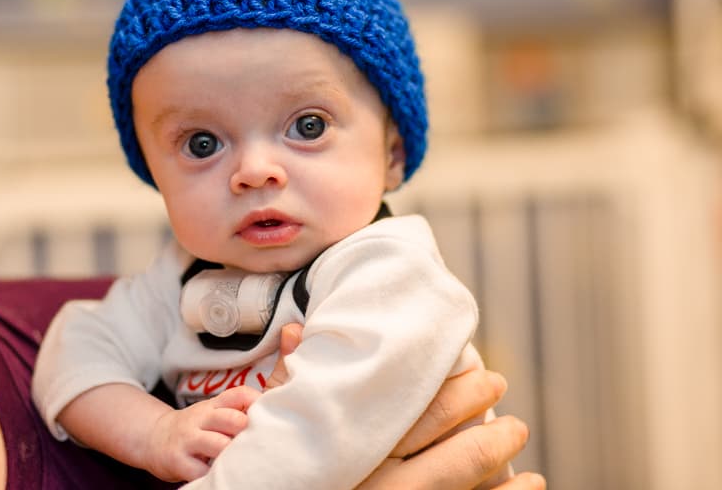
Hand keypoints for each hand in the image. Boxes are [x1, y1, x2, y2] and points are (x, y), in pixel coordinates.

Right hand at [143, 385, 259, 481]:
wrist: (155, 438)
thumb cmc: (194, 428)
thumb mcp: (211, 412)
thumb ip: (235, 410)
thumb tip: (270, 413)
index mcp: (212, 405)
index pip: (238, 394)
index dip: (257, 402)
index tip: (269, 416)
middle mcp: (200, 418)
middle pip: (232, 419)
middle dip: (248, 431)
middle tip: (258, 443)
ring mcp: (188, 439)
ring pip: (219, 444)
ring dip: (233, 453)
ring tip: (240, 459)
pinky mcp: (178, 461)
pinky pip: (202, 470)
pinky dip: (214, 473)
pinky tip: (220, 473)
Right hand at [265, 324, 545, 489]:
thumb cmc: (282, 477)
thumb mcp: (278, 435)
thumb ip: (287, 390)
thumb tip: (296, 334)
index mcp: (358, 451)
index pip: (423, 413)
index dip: (460, 389)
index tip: (480, 369)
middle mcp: (387, 484)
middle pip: (454, 448)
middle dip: (482, 412)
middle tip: (500, 385)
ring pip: (469, 485)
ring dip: (502, 460)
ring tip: (518, 433)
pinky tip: (531, 483)